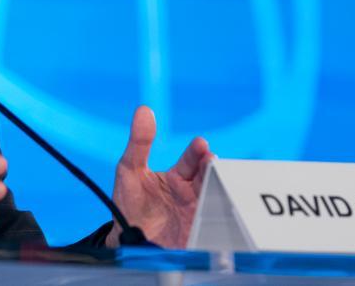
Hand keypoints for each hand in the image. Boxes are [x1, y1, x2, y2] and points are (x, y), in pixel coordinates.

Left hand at [107, 106, 213, 248]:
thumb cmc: (129, 204)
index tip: (202, 145)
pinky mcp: (201, 236)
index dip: (198, 152)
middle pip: (210, 178)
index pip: (193, 160)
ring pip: (217, 198)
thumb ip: (138, 143)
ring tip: (220, 185)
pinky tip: (225, 214)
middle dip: (213, 169)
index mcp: (178, 177)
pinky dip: (224, 218)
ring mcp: (199, 214)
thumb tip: (144, 110)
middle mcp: (192, 193)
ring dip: (221, 191)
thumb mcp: (129, 171)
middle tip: (213, 162)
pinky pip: (217, 226)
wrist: (129, 244)